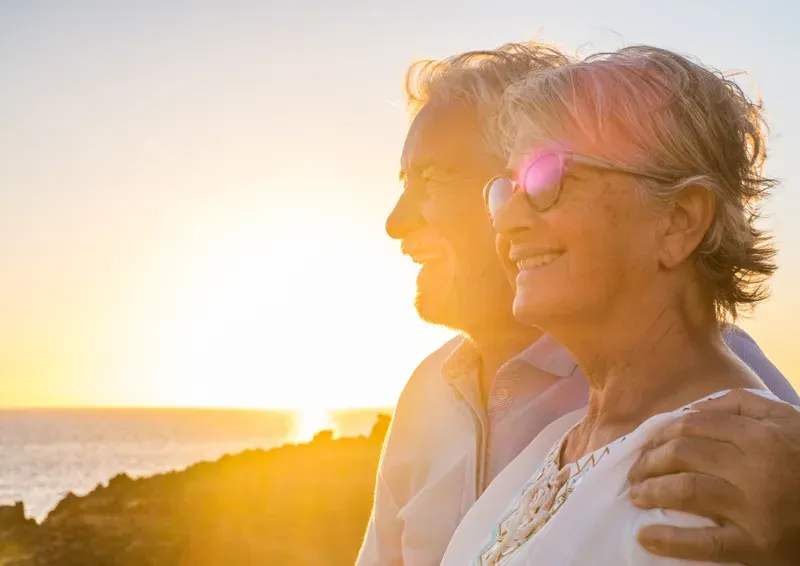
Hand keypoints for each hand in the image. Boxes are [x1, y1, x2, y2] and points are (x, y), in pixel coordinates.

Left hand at [627, 389, 799, 564]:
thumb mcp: (785, 422)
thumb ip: (741, 406)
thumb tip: (693, 408)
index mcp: (758, 435)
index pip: (691, 426)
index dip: (660, 433)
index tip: (646, 444)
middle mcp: (754, 468)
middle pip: (682, 454)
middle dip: (650, 461)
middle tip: (636, 471)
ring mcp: (754, 508)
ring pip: (685, 490)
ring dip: (651, 491)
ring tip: (636, 496)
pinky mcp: (756, 545)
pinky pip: (705, 543)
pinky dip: (670, 541)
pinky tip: (645, 537)